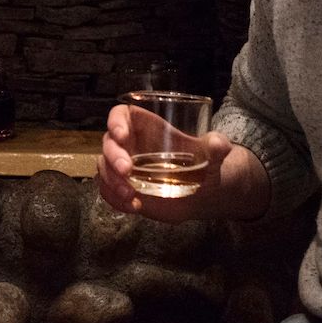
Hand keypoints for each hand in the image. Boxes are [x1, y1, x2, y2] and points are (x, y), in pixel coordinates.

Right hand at [98, 109, 238, 222]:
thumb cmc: (204, 163)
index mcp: (146, 127)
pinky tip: (133, 206)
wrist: (202, 194)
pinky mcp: (124, 189)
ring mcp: (124, 168)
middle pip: (108, 143)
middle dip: (113, 157)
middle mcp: (130, 145)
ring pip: (103, 168)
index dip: (116, 122)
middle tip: (127, 171)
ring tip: (131, 195)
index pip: (121, 115)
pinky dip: (115, 200)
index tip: (122, 135)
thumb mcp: (214, 153)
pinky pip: (108, 192)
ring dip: (111, 181)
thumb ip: (217, 146)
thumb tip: (218, 143)